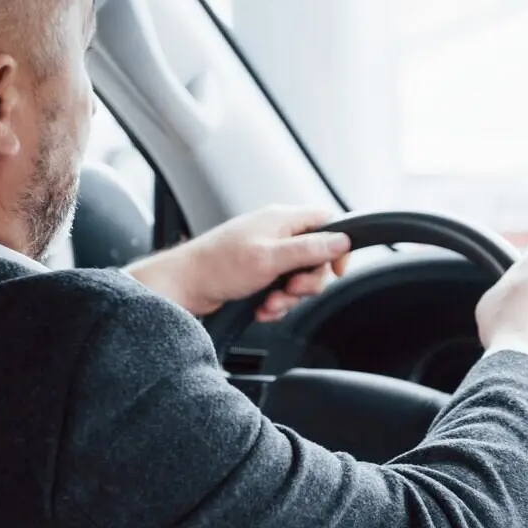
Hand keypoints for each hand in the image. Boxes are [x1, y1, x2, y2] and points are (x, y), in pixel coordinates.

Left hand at [127, 206, 350, 319]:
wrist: (184, 286)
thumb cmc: (218, 266)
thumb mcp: (270, 258)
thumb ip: (309, 249)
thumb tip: (342, 241)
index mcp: (282, 219)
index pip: (327, 222)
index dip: (338, 246)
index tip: (336, 269)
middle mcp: (276, 234)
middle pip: (316, 258)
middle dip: (307, 282)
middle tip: (290, 290)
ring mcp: (267, 254)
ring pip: (299, 279)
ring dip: (289, 298)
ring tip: (270, 304)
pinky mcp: (258, 274)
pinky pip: (282, 291)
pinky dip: (276, 304)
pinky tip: (261, 308)